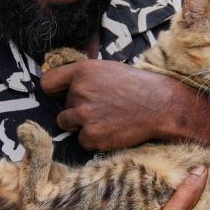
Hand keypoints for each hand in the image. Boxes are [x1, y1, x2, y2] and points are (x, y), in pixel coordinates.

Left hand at [40, 60, 179, 150]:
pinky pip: (82, 140)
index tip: (60, 95)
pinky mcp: (92, 135)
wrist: (161, 106)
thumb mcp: (109, 69)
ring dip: (81, 124)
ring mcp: (85, 115)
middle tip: (103, 107)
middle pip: (62, 107)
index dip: (54, 91)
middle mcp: (79, 92)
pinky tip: (112, 129)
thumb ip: (85, 76)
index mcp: (82, 71)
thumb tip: (67, 87)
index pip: (48, 83)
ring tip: (105, 119)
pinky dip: (95, 139)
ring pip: (67, 124)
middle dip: (78, 109)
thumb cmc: (138, 86)